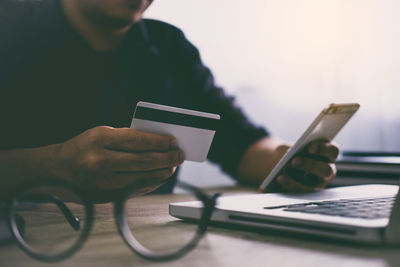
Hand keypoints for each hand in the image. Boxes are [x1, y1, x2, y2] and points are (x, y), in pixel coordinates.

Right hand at [53, 126, 183, 194]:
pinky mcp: (106, 193)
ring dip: (162, 172)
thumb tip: (157, 143)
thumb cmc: (84, 146)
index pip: (139, 141)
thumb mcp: (102, 133)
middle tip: (179, 155)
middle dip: (166, 158)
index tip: (173, 141)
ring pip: (142, 177)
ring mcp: (104, 180)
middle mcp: (102, 160)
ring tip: (172, 166)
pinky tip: (159, 176)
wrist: (58, 168)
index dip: (159, 142)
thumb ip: (127, 137)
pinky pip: (136, 188)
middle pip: (144, 161)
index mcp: (101, 139)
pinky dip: (151, 182)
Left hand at [275, 141, 338, 191]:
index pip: (333, 151)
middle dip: (310, 165)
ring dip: (296, 181)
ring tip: (281, 175)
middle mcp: (328, 170)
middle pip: (326, 170)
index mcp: (328, 154)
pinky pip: (298, 192)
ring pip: (313, 185)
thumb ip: (291, 149)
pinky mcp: (307, 193)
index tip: (310, 148)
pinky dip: (286, 186)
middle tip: (294, 161)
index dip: (323, 149)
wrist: (281, 162)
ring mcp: (318, 183)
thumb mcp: (289, 147)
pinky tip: (276, 181)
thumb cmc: (290, 151)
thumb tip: (287, 155)